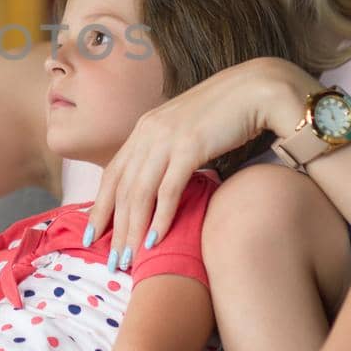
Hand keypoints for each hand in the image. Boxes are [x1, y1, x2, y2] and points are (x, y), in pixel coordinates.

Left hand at [86, 58, 313, 270]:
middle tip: (111, 261)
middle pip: (121, 187)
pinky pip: (168, 189)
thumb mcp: (187, 131)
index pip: (113, 172)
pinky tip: (155, 240)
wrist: (257, 89)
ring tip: (128, 260)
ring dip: (132, 230)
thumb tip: (162, 182)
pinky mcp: (190, 146)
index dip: (100, 206)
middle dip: (113, 227)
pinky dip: (160, 217)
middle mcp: (149, 132)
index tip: (93, 234)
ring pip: (139, 192)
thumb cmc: (227, 114)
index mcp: (145, 128)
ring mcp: (168, 138)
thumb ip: (170, 151)